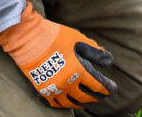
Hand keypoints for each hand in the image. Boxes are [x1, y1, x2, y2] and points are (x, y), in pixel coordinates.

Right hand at [0, 2, 116, 108]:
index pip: (96, 85)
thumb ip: (94, 51)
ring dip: (81, 103)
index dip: (106, 88)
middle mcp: (67, 83)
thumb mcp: (78, 40)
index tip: (112, 90)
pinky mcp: (43, 90)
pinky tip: (69, 102)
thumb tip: (108, 61)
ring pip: (71, 103)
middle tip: (102, 97)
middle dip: (96, 98)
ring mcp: (54, 89)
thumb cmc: (55, 37)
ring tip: (87, 102)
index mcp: (78, 70)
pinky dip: (65, 105)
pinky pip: (56, 104)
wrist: (29, 39)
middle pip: (85, 97)